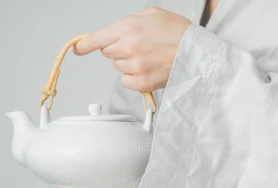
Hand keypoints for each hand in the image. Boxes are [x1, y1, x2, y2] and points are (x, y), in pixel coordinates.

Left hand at [73, 7, 191, 91]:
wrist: (199, 52)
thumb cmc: (180, 33)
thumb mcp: (153, 14)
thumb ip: (130, 21)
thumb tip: (114, 31)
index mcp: (129, 27)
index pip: (96, 38)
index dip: (84, 44)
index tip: (78, 48)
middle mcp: (129, 47)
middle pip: (107, 52)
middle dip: (118, 49)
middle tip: (138, 46)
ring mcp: (136, 66)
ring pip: (117, 67)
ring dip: (127, 63)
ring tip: (148, 57)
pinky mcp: (143, 82)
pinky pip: (126, 81)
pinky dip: (133, 77)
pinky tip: (148, 69)